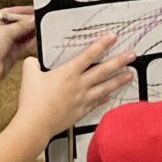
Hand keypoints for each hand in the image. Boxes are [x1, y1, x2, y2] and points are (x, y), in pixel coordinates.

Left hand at [0, 6, 36, 90]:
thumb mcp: (5, 31)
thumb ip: (21, 25)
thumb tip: (31, 20)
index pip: (9, 13)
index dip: (21, 11)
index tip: (32, 10)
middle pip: (16, 25)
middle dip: (27, 23)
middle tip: (40, 20)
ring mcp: (4, 44)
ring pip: (21, 37)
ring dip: (30, 34)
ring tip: (41, 30)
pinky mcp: (10, 55)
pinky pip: (23, 47)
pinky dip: (30, 44)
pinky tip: (37, 41)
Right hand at [16, 33, 136, 141]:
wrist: (35, 124)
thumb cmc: (32, 100)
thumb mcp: (29, 74)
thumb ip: (32, 64)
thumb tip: (33, 61)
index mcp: (68, 72)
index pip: (89, 55)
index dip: (102, 45)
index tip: (113, 37)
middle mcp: (79, 84)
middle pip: (103, 70)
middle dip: (119, 61)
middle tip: (132, 55)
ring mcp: (82, 99)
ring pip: (105, 87)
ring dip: (119, 80)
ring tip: (130, 75)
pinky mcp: (81, 112)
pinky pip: (96, 103)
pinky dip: (105, 98)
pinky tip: (110, 95)